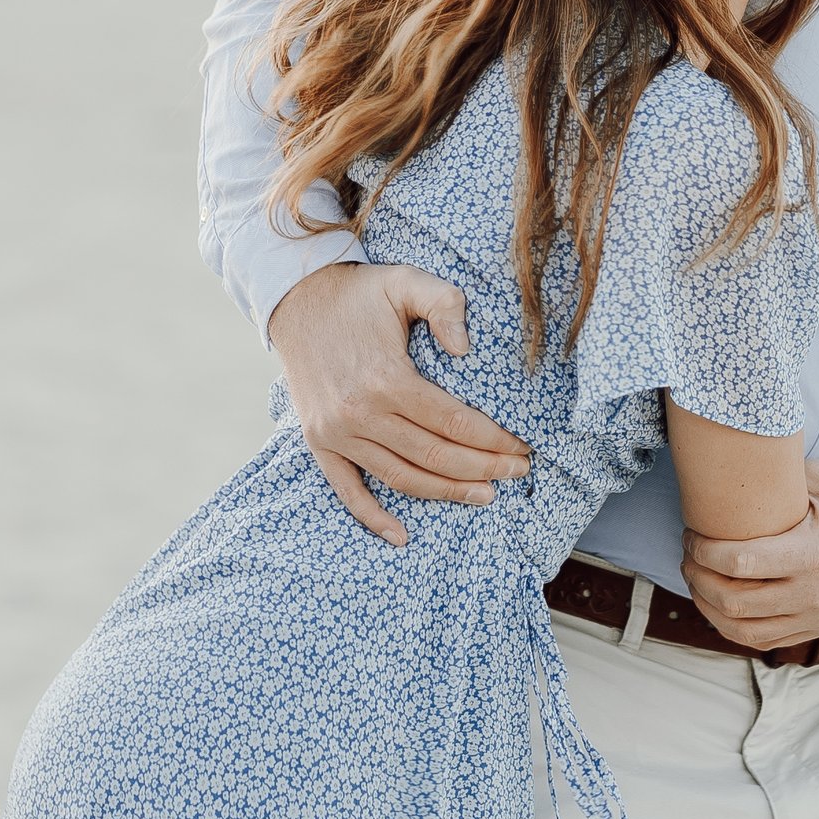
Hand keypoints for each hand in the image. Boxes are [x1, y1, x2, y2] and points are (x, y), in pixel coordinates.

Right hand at [267, 261, 530, 546]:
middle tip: (518, 472)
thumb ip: (445, 305)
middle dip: (483, 468)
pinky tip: (402, 536)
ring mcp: (337, 433)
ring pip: (401, 478)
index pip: (454, 423)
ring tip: (485, 495)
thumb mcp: (406, 282)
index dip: (494, 439)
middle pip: (435, 456)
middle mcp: (360, 413)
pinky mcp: (320, 442)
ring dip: (446, 492)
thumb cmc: (359, 293)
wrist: (295, 299)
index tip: (522, 447)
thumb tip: (466, 348)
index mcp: (386, 378)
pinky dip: (373, 517)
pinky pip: (348, 491)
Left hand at [679, 454, 818, 650]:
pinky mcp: (816, 630)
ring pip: (743, 630)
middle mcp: (813, 593)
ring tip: (698, 581)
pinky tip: (719, 605)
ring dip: (710, 607)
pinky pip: (763, 641)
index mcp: (814, 552)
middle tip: (688, 556)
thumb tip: (736, 454)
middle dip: (699, 578)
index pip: (742, 562)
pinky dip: (733, 627)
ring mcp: (815, 617)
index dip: (704, 552)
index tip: (692, 535)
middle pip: (735, 601)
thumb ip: (781, 475)